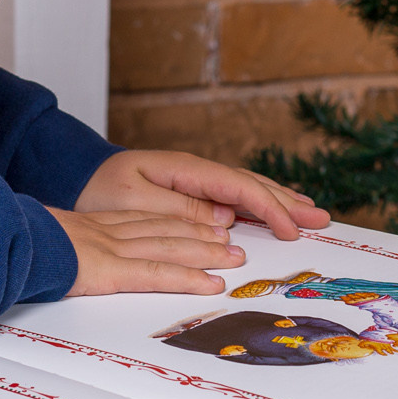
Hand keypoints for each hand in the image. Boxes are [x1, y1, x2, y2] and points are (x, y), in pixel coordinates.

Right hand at [49, 207, 243, 297]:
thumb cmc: (9, 240)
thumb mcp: (35, 236)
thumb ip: (54, 242)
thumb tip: (51, 252)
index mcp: (91, 224)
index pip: (143, 220)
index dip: (176, 221)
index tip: (200, 223)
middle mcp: (107, 232)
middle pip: (164, 230)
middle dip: (201, 235)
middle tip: (232, 240)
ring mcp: (110, 249)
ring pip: (169, 247)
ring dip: (206, 253)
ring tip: (234, 258)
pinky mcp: (109, 270)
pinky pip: (157, 274)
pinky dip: (188, 277)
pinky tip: (210, 283)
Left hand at [76, 148, 328, 240]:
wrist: (75, 173)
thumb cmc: (97, 189)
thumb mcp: (132, 199)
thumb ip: (178, 207)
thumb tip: (224, 218)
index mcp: (185, 170)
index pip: (238, 188)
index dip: (269, 208)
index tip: (292, 229)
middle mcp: (196, 171)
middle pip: (251, 185)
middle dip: (288, 202)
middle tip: (322, 219)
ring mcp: (196, 180)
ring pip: (246, 189)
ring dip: (280, 200)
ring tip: (310, 212)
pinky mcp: (191, 191)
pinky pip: (233, 196)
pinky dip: (258, 203)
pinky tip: (272, 210)